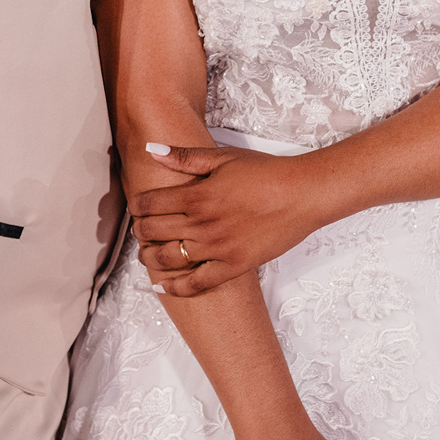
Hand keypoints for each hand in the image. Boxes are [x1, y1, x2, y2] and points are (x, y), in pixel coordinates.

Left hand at [132, 144, 314, 297]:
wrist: (302, 194)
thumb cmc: (266, 172)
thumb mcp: (223, 157)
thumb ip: (185, 157)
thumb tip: (152, 150)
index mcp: (197, 196)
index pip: (150, 204)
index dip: (137, 206)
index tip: (138, 207)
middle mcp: (202, 224)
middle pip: (153, 232)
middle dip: (140, 230)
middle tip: (140, 229)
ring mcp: (217, 248)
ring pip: (168, 259)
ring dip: (150, 258)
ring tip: (147, 254)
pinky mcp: (234, 266)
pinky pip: (198, 284)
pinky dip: (176, 288)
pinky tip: (161, 288)